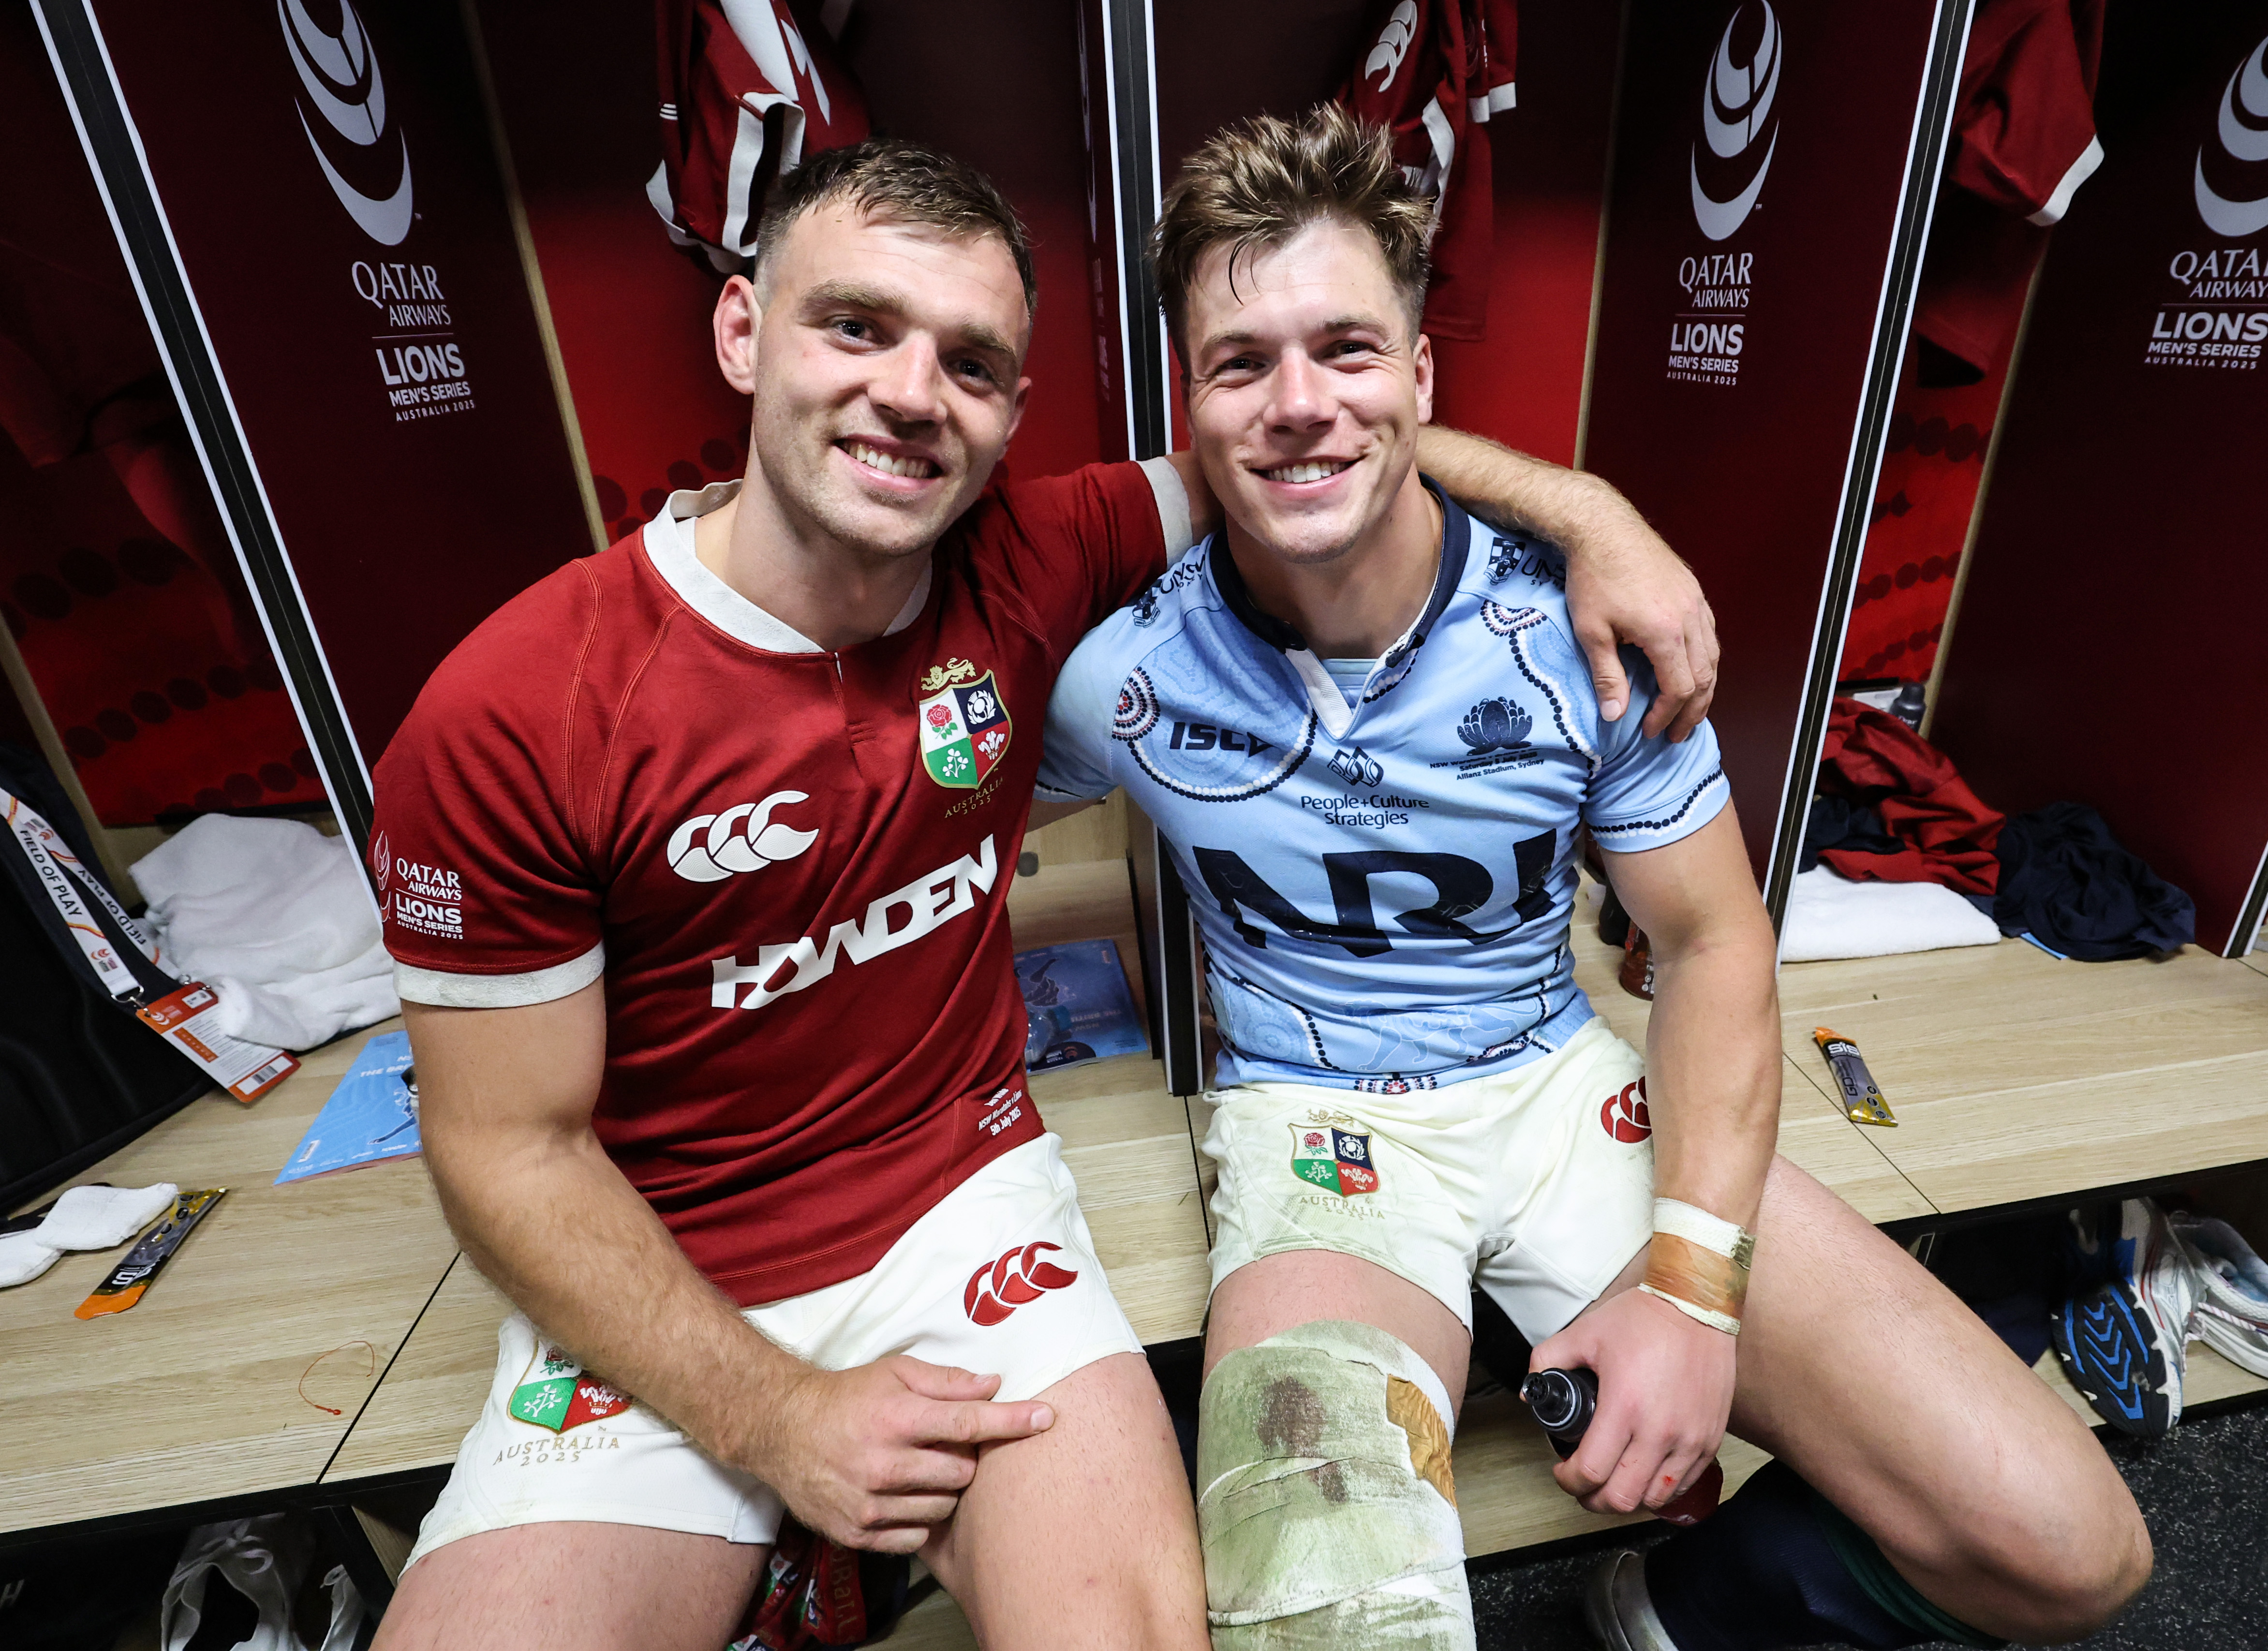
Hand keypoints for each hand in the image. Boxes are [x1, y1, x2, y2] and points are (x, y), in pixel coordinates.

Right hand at [745, 1355, 1055, 1552]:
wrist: (782, 1429)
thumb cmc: (846, 1397)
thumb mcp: (894, 1373)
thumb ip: (946, 1381)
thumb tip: (994, 1384)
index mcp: (896, 1419)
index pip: (968, 1422)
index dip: (1012, 1420)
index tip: (1046, 1417)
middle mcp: (883, 1464)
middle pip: (962, 1472)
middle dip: (966, 1458)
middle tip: (946, 1445)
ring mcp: (869, 1504)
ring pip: (942, 1508)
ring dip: (943, 1490)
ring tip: (920, 1468)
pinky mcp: (857, 1532)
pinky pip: (914, 1538)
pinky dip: (918, 1519)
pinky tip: (904, 1495)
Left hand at [1529, 1288, 1735, 1515]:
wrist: (1698, 1306)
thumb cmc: (1645, 1318)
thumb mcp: (1584, 1333)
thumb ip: (1548, 1360)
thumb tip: (1529, 1389)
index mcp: (1624, 1407)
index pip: (1591, 1471)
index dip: (1568, 1481)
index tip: (1562, 1472)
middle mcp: (1660, 1431)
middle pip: (1622, 1498)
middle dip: (1594, 1500)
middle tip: (1583, 1486)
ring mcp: (1690, 1439)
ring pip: (1655, 1500)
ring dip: (1628, 1498)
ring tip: (1613, 1482)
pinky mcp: (1711, 1439)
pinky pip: (1684, 1484)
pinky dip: (1661, 1490)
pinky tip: (1645, 1475)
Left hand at [1560, 482, 1718, 740]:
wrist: (1602, 527)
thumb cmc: (1592, 577)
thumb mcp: (1591, 631)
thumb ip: (1607, 676)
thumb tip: (1615, 715)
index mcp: (1665, 632)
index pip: (1679, 688)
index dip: (1667, 715)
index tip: (1650, 730)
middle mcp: (1689, 618)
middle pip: (1704, 677)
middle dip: (1692, 710)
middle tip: (1677, 733)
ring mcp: (1695, 602)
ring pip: (1712, 656)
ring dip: (1704, 688)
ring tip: (1690, 710)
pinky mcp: (1693, 590)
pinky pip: (1709, 634)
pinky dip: (1704, 659)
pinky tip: (1692, 670)